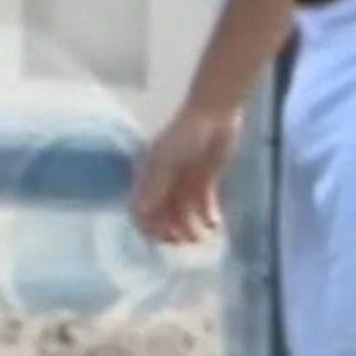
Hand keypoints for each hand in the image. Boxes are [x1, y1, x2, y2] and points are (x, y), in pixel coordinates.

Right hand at [130, 104, 244, 246]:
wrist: (215, 113)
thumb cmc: (185, 134)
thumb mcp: (166, 160)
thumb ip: (155, 187)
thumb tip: (140, 214)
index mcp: (149, 177)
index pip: (142, 210)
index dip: (149, 227)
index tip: (161, 240)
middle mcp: (165, 184)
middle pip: (163, 217)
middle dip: (172, 233)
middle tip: (185, 242)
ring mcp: (185, 183)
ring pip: (184, 215)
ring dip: (190, 229)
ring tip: (202, 237)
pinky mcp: (205, 181)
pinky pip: (204, 206)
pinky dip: (208, 217)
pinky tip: (215, 225)